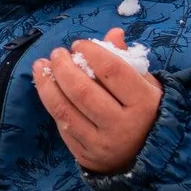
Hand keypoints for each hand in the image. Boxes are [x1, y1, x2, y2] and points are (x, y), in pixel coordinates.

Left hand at [32, 28, 161, 174]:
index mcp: (143, 104)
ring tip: (41, 66)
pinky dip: (51, 104)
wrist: (149, 157)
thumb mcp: (147, 86)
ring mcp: (101, 144)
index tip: (79, 44)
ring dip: (47, 85)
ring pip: (65, 110)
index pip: (112, 71)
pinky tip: (47, 88)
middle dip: (63, 67)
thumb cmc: (148, 113)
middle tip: (57, 53)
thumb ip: (127, 60)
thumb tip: (112, 33)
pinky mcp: (85, 156)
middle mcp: (122, 126)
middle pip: (82, 91)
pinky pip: (62, 126)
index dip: (91, 52)